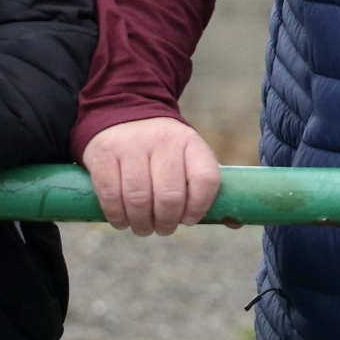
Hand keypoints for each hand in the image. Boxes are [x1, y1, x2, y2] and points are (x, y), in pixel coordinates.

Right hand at [81, 117, 221, 236]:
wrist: (124, 112)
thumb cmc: (163, 150)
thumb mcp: (188, 156)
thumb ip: (206, 187)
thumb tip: (235, 222)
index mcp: (190, 142)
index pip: (206, 178)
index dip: (200, 207)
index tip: (189, 219)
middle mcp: (162, 140)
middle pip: (170, 196)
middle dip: (167, 223)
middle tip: (163, 228)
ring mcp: (131, 145)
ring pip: (138, 199)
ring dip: (142, 224)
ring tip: (143, 227)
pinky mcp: (103, 153)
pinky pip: (110, 195)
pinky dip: (117, 217)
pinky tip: (123, 221)